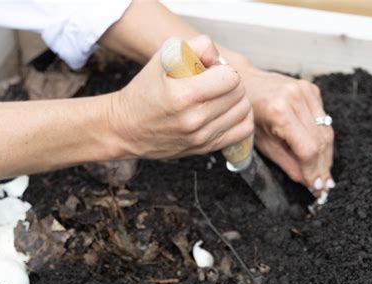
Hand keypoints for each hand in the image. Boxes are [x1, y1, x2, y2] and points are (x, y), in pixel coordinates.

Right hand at [108, 35, 253, 160]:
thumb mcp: (162, 59)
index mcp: (185, 95)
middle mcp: (195, 120)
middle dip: (231, 83)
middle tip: (216, 83)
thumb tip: (218, 58)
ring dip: (237, 100)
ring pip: (243, 112)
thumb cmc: (145, 92)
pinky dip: (241, 119)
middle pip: (239, 95)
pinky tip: (227, 112)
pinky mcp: (205, 148)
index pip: (230, 78)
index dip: (224, 69)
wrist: (128, 128)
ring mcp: (202, 137)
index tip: (212, 71)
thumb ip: (195, 47)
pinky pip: (242, 132)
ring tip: (220, 97)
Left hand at [240, 67, 333, 195]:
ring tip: (324, 173)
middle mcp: (296, 98)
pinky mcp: (312, 89)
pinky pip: (324, 120)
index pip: (308, 150)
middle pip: (321, 141)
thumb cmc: (249, 115)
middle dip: (323, 166)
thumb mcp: (263, 144)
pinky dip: (323, 139)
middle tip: (325, 186)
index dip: (314, 171)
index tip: (317, 188)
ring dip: (327, 155)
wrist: (245, 84)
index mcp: (280, 112)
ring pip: (327, 131)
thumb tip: (307, 182)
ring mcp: (306, 91)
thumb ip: (287, 164)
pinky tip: (319, 152)